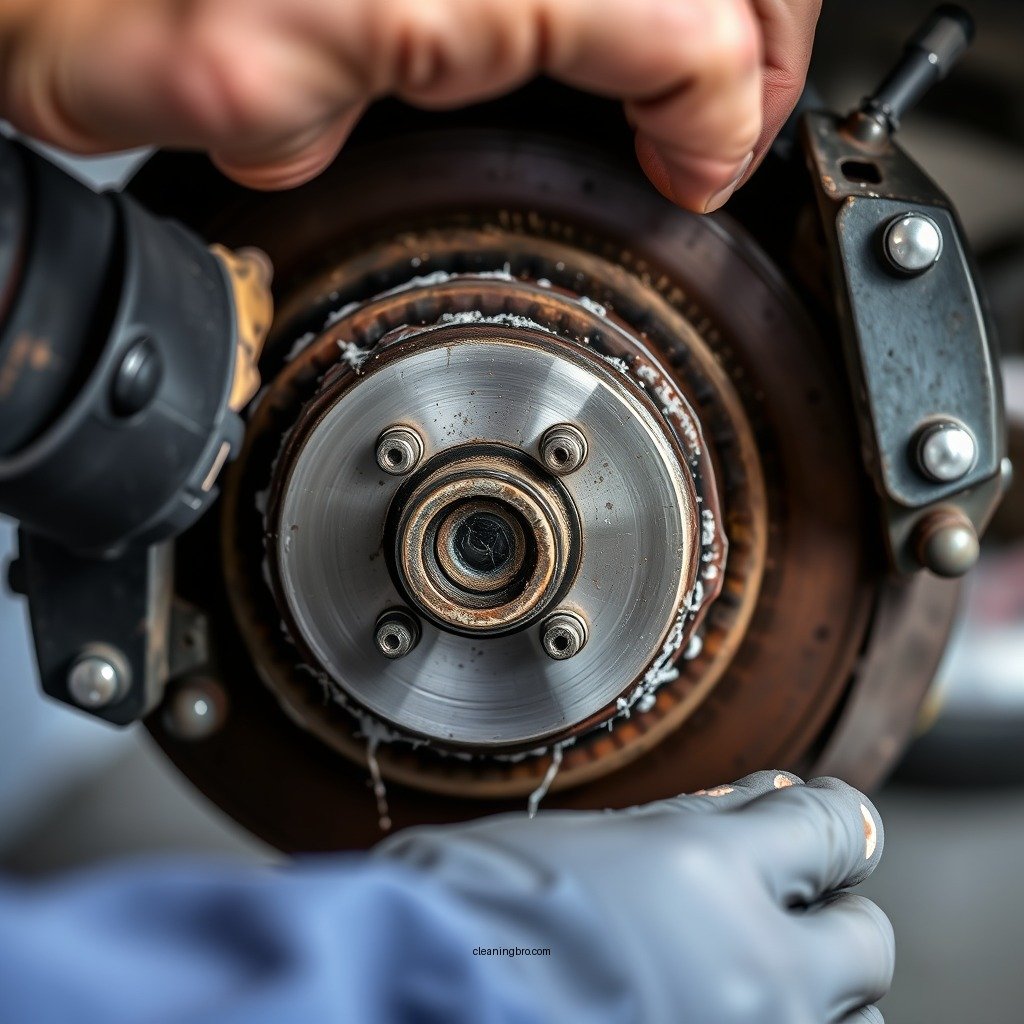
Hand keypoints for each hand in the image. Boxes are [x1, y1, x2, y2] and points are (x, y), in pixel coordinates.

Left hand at [0, 0, 819, 210]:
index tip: (699, 171)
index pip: (695, 30)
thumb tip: (498, 99)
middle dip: (757, 44)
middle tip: (721, 117)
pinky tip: (608, 25)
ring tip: (691, 61)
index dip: (725, 118)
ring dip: (717, 0)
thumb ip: (472, 102)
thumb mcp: (249, 89)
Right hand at [376, 771, 892, 1022]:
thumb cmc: (472, 914)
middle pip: (867, 938)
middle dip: (835, 914)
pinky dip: (779, 1023)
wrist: (411, 1005)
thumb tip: (763, 797)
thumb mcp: (587, 842)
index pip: (831, 826)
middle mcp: (750, 969)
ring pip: (853, 1020)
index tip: (822, 822)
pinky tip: (719, 1001)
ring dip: (817, 988)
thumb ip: (689, 823)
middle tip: (784, 903)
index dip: (832, 819)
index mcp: (706, 872)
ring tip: (749, 970)